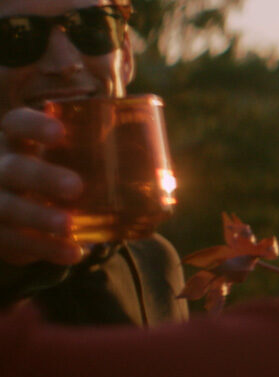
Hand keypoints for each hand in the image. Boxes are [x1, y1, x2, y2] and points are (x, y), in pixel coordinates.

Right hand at [0, 107, 83, 267]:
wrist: (15, 216)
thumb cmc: (52, 176)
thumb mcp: (64, 161)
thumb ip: (98, 160)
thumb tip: (165, 176)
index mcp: (16, 142)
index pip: (16, 124)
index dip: (34, 125)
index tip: (60, 132)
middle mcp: (0, 168)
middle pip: (14, 169)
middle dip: (42, 177)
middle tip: (76, 187)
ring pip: (8, 207)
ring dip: (40, 216)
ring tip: (67, 224)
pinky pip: (15, 241)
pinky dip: (45, 248)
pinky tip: (73, 253)